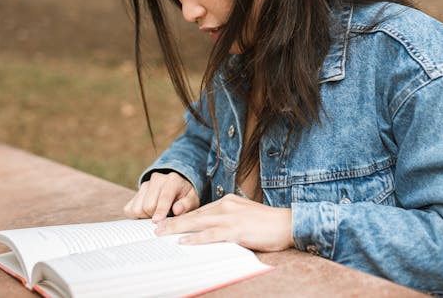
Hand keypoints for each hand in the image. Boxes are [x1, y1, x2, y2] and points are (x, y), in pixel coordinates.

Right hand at [123, 171, 199, 221]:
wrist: (176, 186)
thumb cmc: (185, 195)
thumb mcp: (192, 199)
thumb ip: (187, 204)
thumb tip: (177, 210)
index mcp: (173, 180)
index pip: (164, 197)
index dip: (160, 210)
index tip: (157, 221)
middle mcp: (157, 179)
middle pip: (148, 206)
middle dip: (155, 216)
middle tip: (165, 217)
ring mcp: (144, 185)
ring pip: (137, 208)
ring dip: (146, 216)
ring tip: (157, 213)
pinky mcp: (136, 193)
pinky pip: (129, 210)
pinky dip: (137, 215)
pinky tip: (148, 213)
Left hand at [155, 194, 293, 251]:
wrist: (288, 223)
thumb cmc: (268, 223)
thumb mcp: (244, 215)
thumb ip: (228, 219)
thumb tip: (211, 230)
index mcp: (228, 201)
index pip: (200, 210)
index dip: (183, 217)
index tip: (168, 222)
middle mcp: (226, 206)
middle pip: (194, 215)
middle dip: (173, 221)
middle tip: (155, 227)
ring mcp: (231, 218)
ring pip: (197, 223)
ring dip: (176, 229)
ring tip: (161, 234)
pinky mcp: (236, 230)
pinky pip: (211, 235)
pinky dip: (195, 239)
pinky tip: (183, 243)